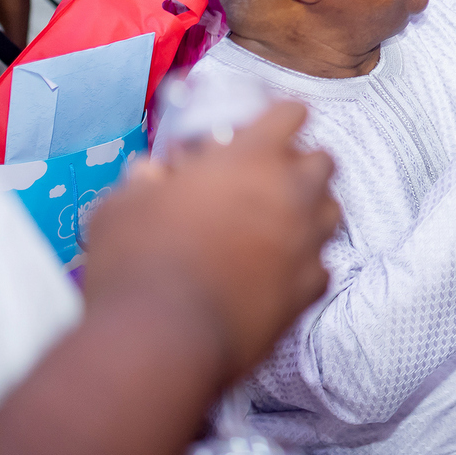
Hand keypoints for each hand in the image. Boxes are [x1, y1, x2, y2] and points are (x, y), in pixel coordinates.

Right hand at [86, 102, 339, 383]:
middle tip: (266, 179)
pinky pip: (321, 265)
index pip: (290, 114)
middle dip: (300, 163)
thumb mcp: (124, 206)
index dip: (278, 117)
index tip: (264, 127)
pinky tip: (276, 273)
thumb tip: (148, 174)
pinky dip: (304, 264)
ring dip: (310, 210)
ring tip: (276, 223)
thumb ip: (144, 182)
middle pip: (323, 160)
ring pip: (331, 210)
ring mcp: (307, 242)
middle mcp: (292, 193)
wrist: (162, 340)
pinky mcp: (308, 291)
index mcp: (253, 158)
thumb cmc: (137, 261)